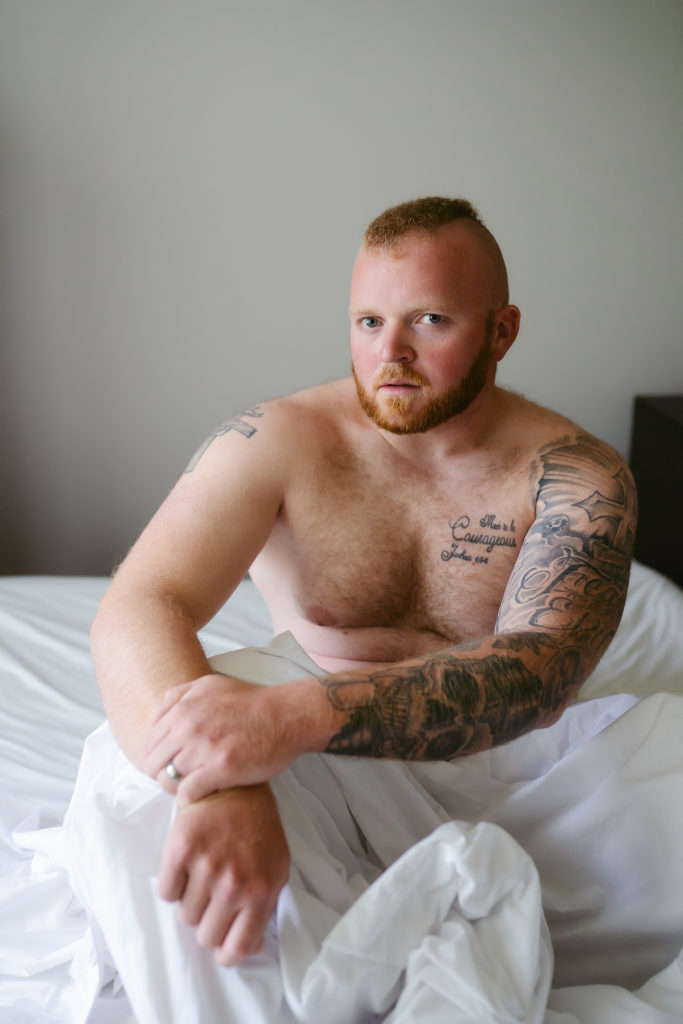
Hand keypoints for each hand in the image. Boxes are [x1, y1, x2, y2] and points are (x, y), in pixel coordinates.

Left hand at [143, 674, 305, 804]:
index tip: (170, 765)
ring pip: (168, 780)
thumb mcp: (210, 685)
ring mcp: (204, 748)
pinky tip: (200, 797)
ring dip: (176, 788)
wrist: (287, 715)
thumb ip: (178, 696)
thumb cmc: (250, 702)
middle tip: (179, 780)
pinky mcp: (221, 768)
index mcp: (183, 708)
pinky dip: (188, 799)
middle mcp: (189, 726)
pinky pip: (188, 793)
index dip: (157, 758)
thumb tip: (155, 717)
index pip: (150, 743)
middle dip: (162, 775)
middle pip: (154, 763)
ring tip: (190, 789)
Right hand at [157, 784, 289, 965]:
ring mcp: (206, 867)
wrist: (238, 786)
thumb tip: (250, 949)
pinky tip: (186, 865)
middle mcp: (234, 885)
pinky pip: (165, 892)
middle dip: (208, 921)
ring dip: (191, 901)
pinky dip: (172, 884)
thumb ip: (264, 911)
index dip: (225, 951)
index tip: (221, 940)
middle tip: (213, 897)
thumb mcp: (275, 870)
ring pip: (184, 916)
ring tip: (202, 874)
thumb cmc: (259, 831)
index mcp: (261, 893)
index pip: (235, 950)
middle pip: (205, 937)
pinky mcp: (181, 850)